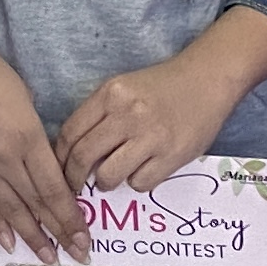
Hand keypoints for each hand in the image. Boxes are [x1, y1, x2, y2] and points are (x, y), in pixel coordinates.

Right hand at [0, 37, 83, 260]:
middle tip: (78, 256)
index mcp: (27, 137)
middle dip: (59, 233)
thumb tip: (41, 158)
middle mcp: (5, 159)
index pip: (55, 189)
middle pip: (37, 205)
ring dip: (31, 237)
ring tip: (48, 258)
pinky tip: (9, 243)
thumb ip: (34, 134)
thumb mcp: (24, 98)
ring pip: (11, 211)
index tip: (85, 238)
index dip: (71, 217)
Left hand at [59, 55, 242, 195]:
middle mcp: (127, 114)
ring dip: (105, 183)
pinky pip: (139, 183)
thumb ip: (99, 115)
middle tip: (76, 185)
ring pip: (109, 175)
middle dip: (74, 178)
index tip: (60, 168)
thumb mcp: (123, 88)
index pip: (71, 132)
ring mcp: (151, 136)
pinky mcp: (171, 155)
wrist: (207, 80)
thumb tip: (72, 152)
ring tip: (111, 177)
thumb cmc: (161, 86)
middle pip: (84, 157)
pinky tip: (143, 169)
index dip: (60, 157)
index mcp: (111, 94)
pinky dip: (136, 181)